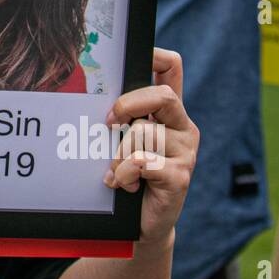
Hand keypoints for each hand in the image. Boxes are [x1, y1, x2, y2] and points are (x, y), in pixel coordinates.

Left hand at [103, 48, 198, 246]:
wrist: (142, 223)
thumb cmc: (130, 175)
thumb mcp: (124, 140)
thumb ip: (121, 117)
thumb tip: (93, 94)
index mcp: (169, 112)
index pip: (171, 67)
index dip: (155, 55)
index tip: (132, 62)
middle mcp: (183, 127)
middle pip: (162, 95)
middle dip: (128, 105)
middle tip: (109, 123)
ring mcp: (186, 152)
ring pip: (143, 133)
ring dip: (119, 155)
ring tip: (120, 172)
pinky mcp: (180, 176)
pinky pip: (143, 162)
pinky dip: (125, 174)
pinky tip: (126, 185)